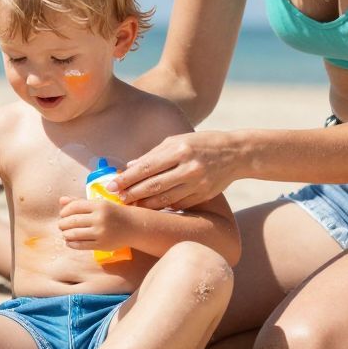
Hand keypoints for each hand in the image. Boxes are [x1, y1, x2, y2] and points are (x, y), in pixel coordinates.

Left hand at [56, 196, 129, 250]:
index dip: (65, 211)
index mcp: (99, 205)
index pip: (74, 207)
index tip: (62, 214)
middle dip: (62, 224)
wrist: (133, 226)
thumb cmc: (112, 213)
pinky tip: (69, 241)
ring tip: (64, 233)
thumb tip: (61, 201)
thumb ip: (80, 202)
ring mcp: (101, 232)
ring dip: (65, 234)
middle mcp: (100, 218)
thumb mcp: (99, 204)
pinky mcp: (102, 245)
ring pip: (74, 234)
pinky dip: (71, 244)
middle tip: (61, 225)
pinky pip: (81, 245)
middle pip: (73, 221)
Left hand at [113, 130, 239, 210]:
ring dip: (144, 204)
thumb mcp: (178, 140)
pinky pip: (178, 205)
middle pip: (153, 185)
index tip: (111, 186)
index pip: (146, 167)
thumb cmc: (202, 143)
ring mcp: (197, 184)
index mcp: (179, 150)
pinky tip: (150, 208)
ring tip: (130, 205)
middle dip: (131, 193)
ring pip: (164, 199)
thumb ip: (154, 154)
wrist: (236, 153)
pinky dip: (162, 207)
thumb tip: (130, 166)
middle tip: (116, 198)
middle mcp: (188, 168)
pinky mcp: (203, 196)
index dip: (126, 178)